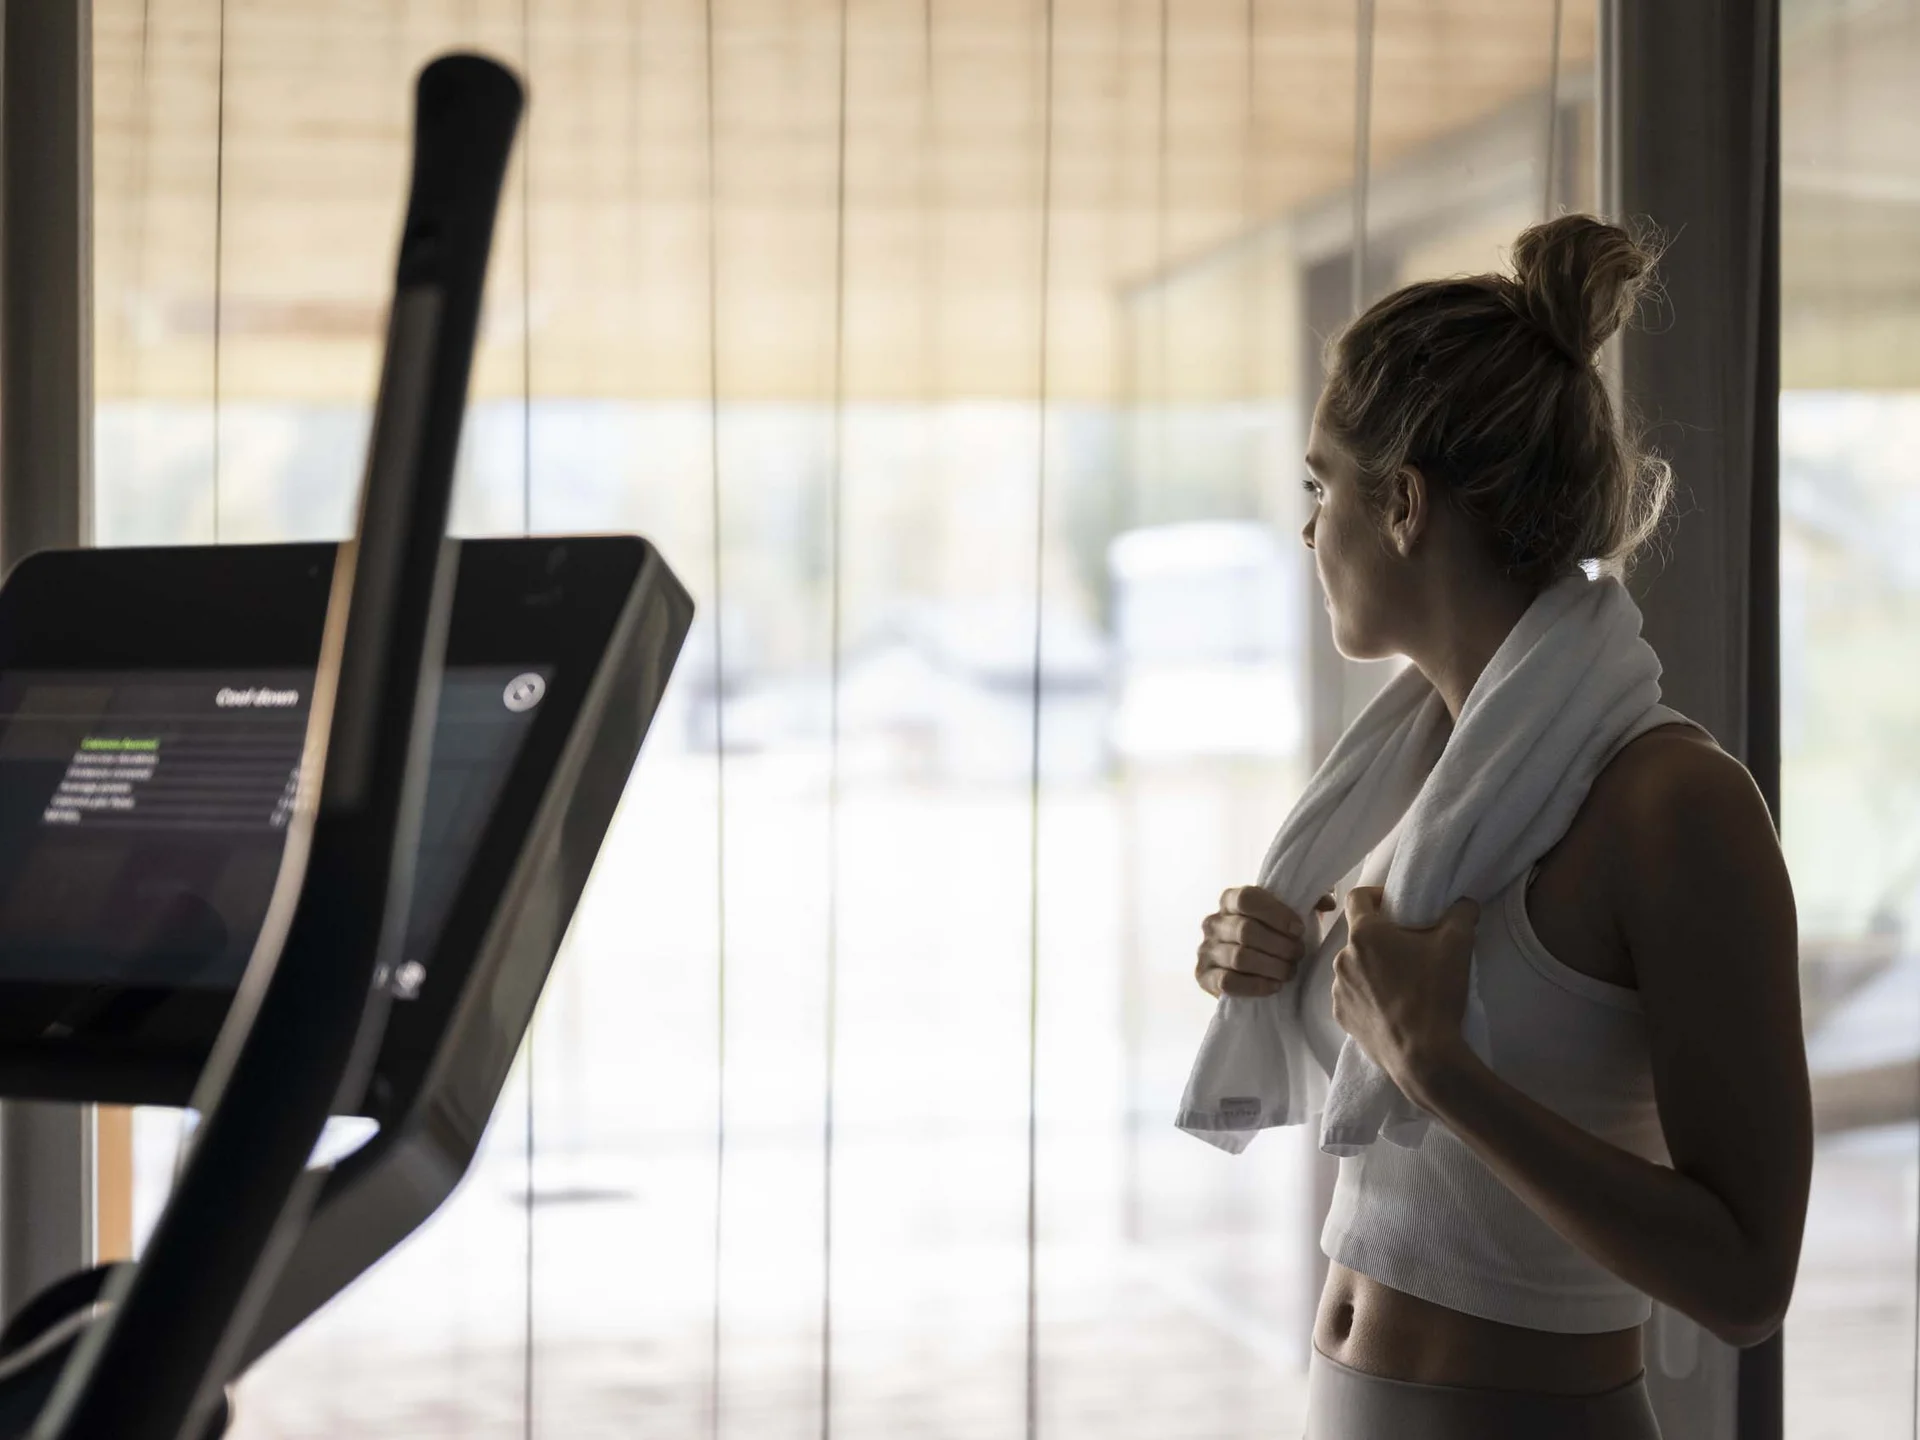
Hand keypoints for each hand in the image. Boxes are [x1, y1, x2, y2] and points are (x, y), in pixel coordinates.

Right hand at [1196, 887, 1336, 998]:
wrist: (1253, 970)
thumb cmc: (1275, 937)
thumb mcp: (1290, 915)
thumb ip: (1310, 901)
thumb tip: (1328, 902)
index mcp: (1230, 899)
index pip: (1246, 898)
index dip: (1276, 914)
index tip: (1299, 929)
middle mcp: (1213, 922)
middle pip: (1246, 931)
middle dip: (1280, 945)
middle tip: (1299, 954)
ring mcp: (1206, 950)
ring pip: (1239, 958)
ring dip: (1272, 966)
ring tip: (1290, 971)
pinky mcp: (1203, 977)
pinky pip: (1228, 982)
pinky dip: (1256, 985)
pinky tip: (1275, 986)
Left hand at [1330, 886, 1479, 1101]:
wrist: (1424, 1055)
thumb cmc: (1436, 993)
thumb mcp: (1457, 945)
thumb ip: (1460, 914)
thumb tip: (1465, 903)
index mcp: (1364, 934)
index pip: (1357, 897)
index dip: (1375, 894)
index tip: (1395, 903)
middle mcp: (1342, 958)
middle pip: (1359, 935)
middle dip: (1381, 936)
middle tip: (1409, 947)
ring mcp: (1339, 990)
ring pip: (1354, 966)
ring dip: (1372, 967)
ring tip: (1401, 981)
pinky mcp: (1341, 1016)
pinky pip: (1352, 995)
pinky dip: (1367, 994)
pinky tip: (1390, 1005)